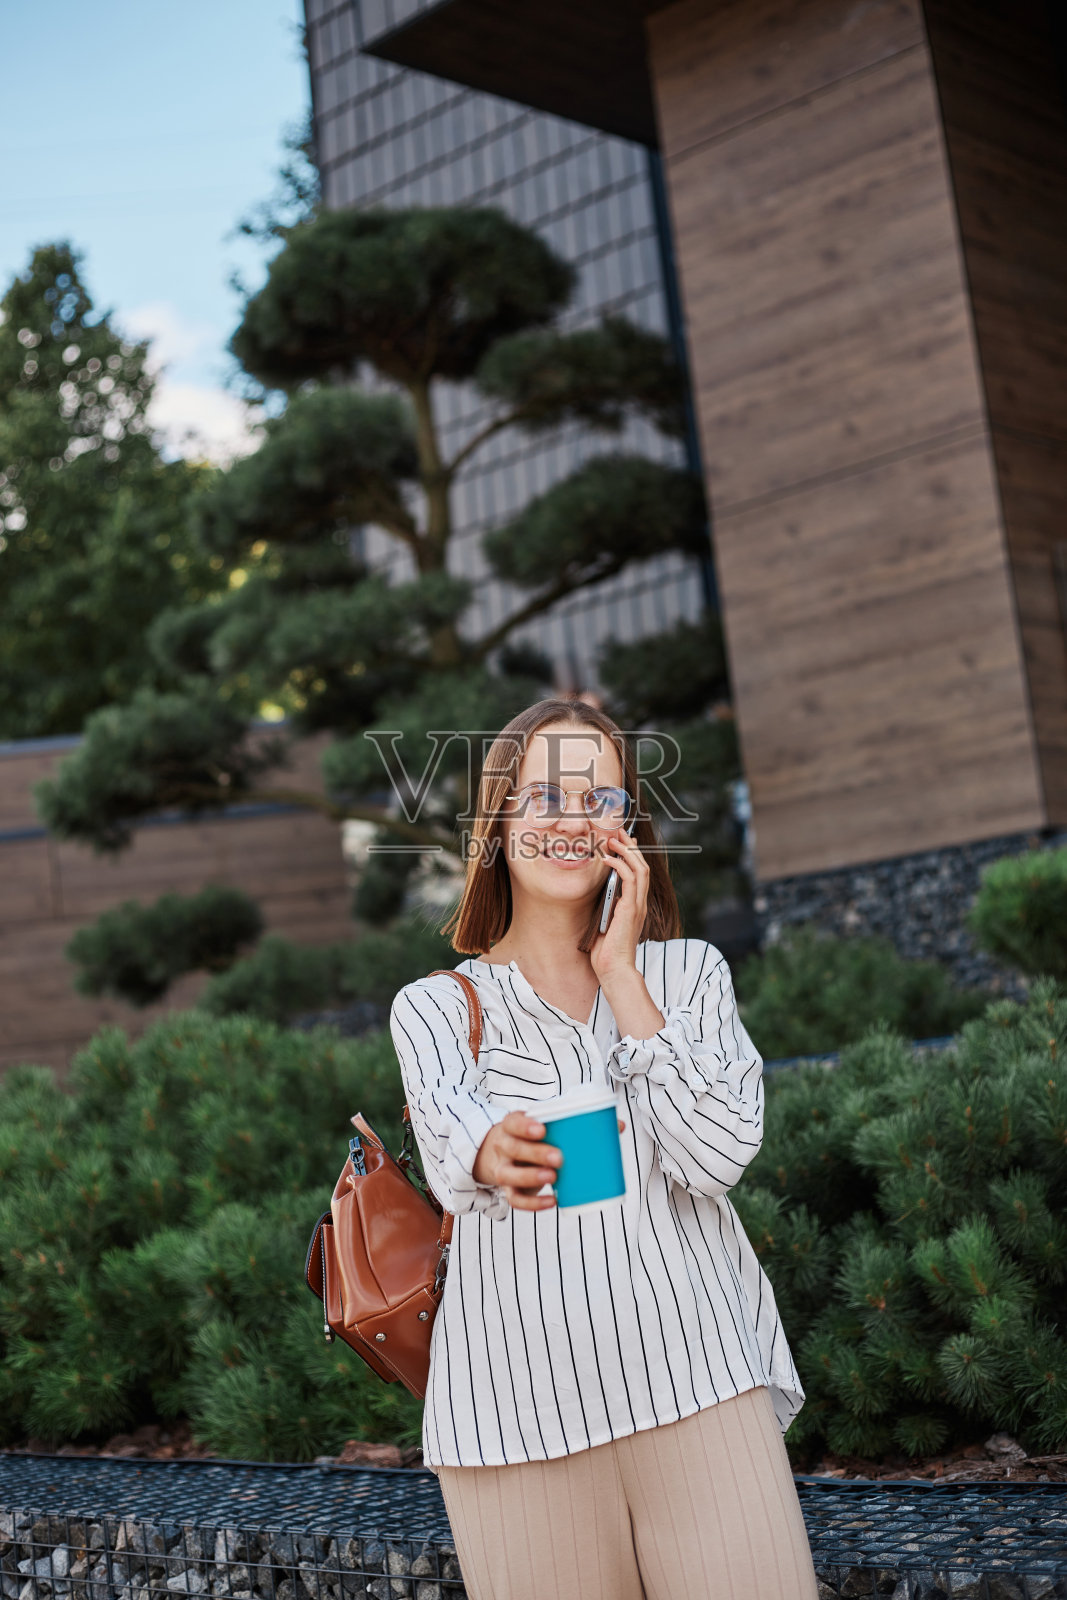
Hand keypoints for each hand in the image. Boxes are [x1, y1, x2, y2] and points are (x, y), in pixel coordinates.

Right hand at [473, 1109, 626, 1211]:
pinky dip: (532, 1204)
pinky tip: (552, 1202)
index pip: (513, 1122)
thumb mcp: (544, 1125)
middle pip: (514, 1148)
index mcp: (512, 1125)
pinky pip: (515, 1199)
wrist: (500, 1154)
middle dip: (536, 1153)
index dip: (525, 1126)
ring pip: (509, 1175)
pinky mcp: (508, 1190)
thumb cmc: (531, 1137)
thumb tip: (618, 1125)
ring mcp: (503, 1169)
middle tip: (559, 1158)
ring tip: (554, 1178)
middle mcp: (503, 1146)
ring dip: (531, 1177)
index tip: (543, 1129)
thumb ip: (577, 1123)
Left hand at [590, 826, 649, 981]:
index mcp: (635, 906)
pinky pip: (630, 880)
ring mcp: (637, 906)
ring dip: (627, 851)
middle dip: (631, 846)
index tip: (622, 840)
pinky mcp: (631, 909)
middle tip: (619, 831)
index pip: (639, 874)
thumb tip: (604, 893)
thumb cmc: (606, 951)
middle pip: (642, 866)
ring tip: (613, 839)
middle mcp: (640, 903)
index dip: (632, 854)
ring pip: (640, 869)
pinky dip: (620, 865)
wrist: (614, 969)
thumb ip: (608, 906)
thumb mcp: (604, 921)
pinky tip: (608, 859)